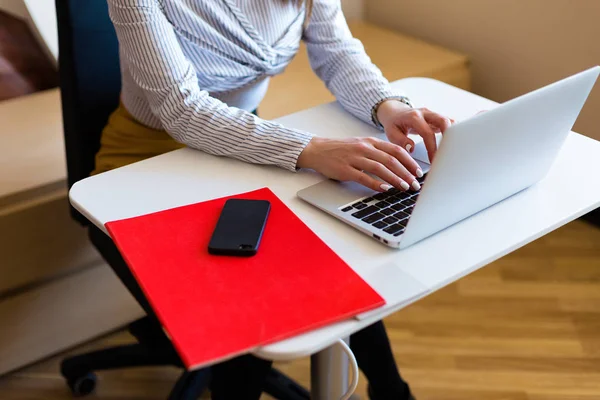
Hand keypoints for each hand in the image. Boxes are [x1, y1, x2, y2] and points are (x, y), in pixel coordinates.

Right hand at [296, 136, 422, 191]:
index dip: (410, 161)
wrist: (318, 150)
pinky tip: (385, 189)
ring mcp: (355, 158)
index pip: (396, 150)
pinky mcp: (345, 169)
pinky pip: (364, 177)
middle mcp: (364, 148)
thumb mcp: (361, 144)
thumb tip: (398, 163)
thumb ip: (378, 151)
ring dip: (395, 179)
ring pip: (380, 168)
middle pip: (391, 160)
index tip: (418, 172)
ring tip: (405, 187)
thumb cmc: (341, 150)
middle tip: (415, 184)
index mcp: (371, 141)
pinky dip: (376, 184)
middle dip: (406, 173)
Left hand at [376, 100, 452, 161]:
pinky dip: (453, 132)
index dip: (432, 148)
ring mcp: (432, 114)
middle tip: (450, 153)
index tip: (434, 160)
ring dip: (454, 134)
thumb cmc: (393, 124)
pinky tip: (454, 143)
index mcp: (414, 117)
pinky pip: (448, 123)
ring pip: (448, 121)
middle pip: (443, 121)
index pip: (427, 133)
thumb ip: (400, 141)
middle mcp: (425, 113)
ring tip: (454, 150)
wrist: (394, 112)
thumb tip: (412, 149)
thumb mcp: (391, 133)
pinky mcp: (436, 118)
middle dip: (449, 137)